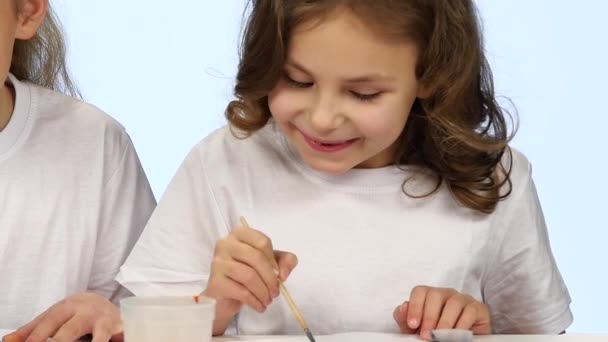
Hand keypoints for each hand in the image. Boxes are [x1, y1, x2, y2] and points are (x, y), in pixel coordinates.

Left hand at [2, 292, 122, 341]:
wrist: (106, 302)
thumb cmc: (75, 314)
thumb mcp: (54, 316)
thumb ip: (32, 329)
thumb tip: (8, 341)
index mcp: (67, 307)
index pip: (50, 321)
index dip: (37, 335)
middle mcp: (87, 312)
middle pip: (71, 328)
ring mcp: (104, 320)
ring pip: (98, 335)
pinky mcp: (119, 329)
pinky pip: (114, 339)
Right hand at [202, 225, 297, 334]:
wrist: (227, 295)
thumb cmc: (249, 272)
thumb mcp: (272, 262)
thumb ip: (286, 260)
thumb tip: (283, 273)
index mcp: (240, 234)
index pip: (262, 242)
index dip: (274, 260)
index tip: (279, 274)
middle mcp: (225, 244)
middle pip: (256, 258)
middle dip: (270, 278)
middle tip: (276, 292)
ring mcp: (218, 262)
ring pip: (248, 276)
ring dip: (263, 292)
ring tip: (268, 300)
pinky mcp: (215, 282)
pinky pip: (240, 291)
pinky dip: (254, 301)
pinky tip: (259, 306)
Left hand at [393, 286, 490, 340]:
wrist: (461, 341)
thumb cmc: (436, 333)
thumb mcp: (417, 329)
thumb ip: (405, 319)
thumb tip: (403, 307)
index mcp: (429, 296)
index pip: (420, 291)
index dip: (415, 307)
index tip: (413, 325)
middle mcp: (446, 294)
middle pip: (435, 295)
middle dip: (429, 317)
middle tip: (426, 335)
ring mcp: (462, 299)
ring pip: (453, 302)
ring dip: (445, 322)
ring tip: (440, 337)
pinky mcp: (477, 308)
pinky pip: (470, 311)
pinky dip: (462, 324)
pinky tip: (456, 335)